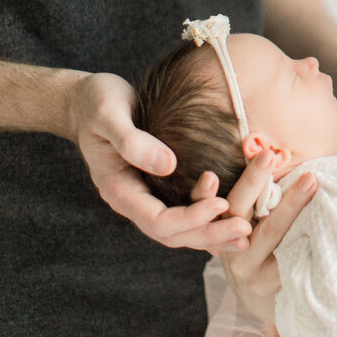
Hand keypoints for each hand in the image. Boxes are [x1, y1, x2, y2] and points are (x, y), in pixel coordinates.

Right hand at [73, 71, 248, 253]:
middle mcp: (134, 201)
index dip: (190, 217)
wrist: (89, 102)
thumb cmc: (97, 103)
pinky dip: (209, 220)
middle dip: (209, 234)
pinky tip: (234, 217)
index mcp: (119, 190)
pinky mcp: (160, 187)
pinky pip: (185, 211)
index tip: (220, 203)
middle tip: (245, 231)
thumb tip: (168, 165)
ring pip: (181, 230)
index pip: (157, 220)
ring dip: (212, 233)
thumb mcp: (108, 114)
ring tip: (246, 235)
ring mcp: (147, 196)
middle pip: (173, 234)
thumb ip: (132, 140)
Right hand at [215, 152, 318, 321]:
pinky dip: (306, 236)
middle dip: (252, 179)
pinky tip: (324, 222)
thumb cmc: (266, 246)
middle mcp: (225, 245)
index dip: (206, 186)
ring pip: (269, 230)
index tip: (216, 162)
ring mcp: (246, 267)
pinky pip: (287, 257)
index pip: (205, 199)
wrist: (269, 301)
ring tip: (309, 181)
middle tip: (269, 155)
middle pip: (237, 207)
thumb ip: (255, 193)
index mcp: (218, 224)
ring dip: (290, 204)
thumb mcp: (252, 220)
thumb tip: (274, 149)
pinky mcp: (267, 284)